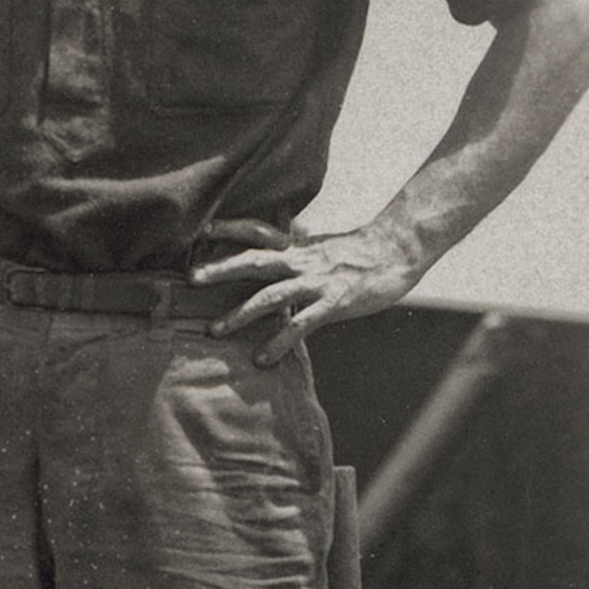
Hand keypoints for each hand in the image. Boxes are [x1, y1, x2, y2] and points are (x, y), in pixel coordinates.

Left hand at [194, 227, 424, 364]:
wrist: (398, 251)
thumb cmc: (359, 251)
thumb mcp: (320, 246)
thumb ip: (294, 250)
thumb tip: (274, 250)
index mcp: (296, 247)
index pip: (257, 231)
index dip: (228, 229)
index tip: (200, 231)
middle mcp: (301, 261)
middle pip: (255, 261)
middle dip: (221, 269)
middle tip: (190, 278)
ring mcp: (317, 282)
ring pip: (271, 296)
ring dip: (240, 314)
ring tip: (214, 331)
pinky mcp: (334, 303)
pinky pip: (302, 325)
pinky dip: (280, 342)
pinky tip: (262, 359)